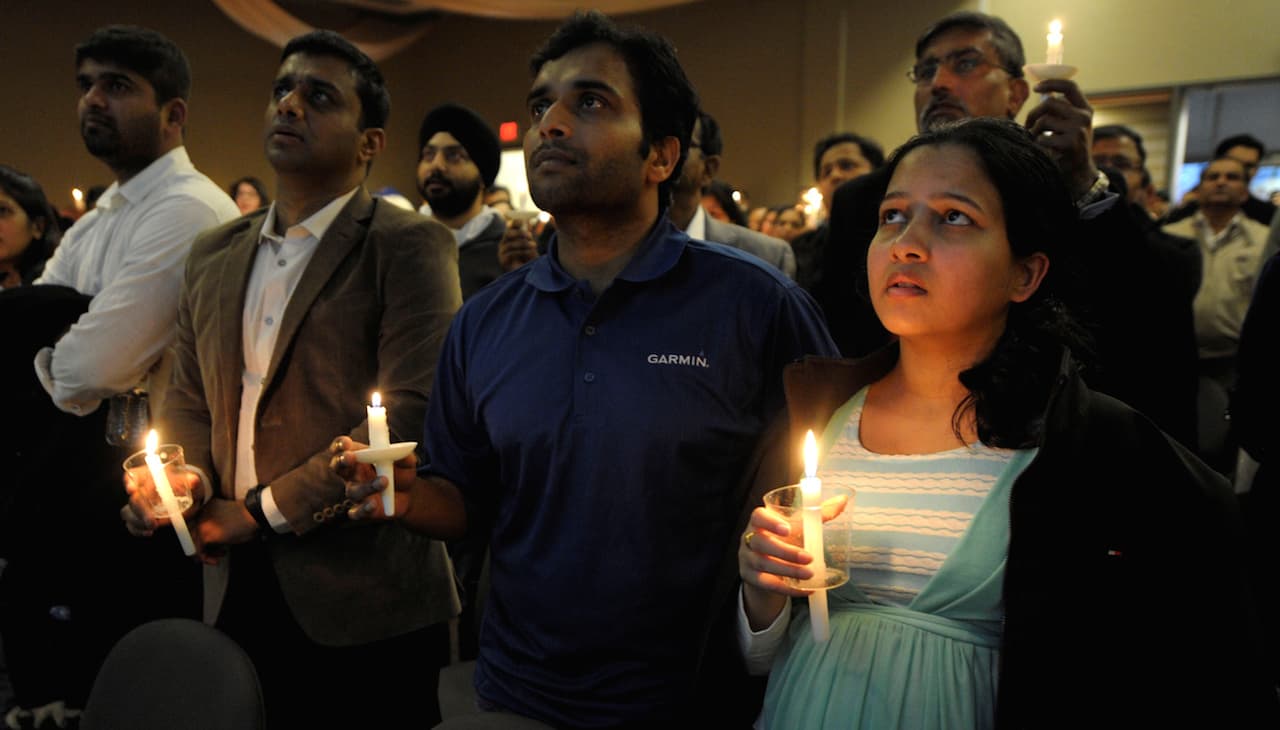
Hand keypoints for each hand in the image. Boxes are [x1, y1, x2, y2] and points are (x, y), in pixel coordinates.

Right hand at [121, 466, 202, 537]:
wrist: (186, 497)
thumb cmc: (183, 485)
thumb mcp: (188, 481)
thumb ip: (190, 480)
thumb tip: (193, 480)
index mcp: (149, 476)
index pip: (134, 475)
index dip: (130, 481)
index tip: (132, 489)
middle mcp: (140, 490)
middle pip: (132, 498)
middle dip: (140, 509)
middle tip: (151, 519)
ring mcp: (137, 505)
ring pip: (127, 512)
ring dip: (138, 521)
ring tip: (153, 526)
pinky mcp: (137, 517)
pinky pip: (130, 525)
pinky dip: (137, 530)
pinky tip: (148, 532)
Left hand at [192, 498, 257, 564]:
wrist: (255, 514)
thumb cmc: (249, 516)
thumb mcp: (229, 518)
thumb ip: (217, 525)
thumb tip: (213, 541)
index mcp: (207, 507)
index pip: (196, 526)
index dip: (204, 537)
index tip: (214, 543)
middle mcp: (200, 513)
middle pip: (192, 535)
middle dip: (204, 546)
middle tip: (216, 552)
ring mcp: (201, 523)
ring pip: (194, 543)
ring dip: (206, 553)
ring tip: (218, 556)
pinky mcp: (205, 534)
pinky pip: (199, 551)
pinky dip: (206, 558)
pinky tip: (216, 560)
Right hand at [329, 436, 418, 520]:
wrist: (409, 495)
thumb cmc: (401, 471)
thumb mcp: (406, 461)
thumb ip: (402, 454)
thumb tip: (397, 451)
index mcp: (358, 457)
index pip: (341, 448)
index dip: (341, 445)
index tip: (347, 442)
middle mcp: (352, 474)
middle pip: (338, 467)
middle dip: (341, 461)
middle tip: (350, 457)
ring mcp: (356, 493)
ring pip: (353, 491)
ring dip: (366, 486)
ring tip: (385, 481)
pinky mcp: (363, 510)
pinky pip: (357, 512)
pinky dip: (364, 509)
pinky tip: (374, 504)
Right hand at [497, 219, 537, 271]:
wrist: (526, 272)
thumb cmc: (528, 257)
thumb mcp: (530, 244)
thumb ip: (529, 234)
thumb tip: (532, 221)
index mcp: (510, 237)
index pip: (510, 226)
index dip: (516, 223)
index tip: (524, 222)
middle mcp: (504, 243)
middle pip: (508, 234)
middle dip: (520, 233)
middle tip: (530, 236)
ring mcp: (502, 252)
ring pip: (510, 244)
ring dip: (523, 244)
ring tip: (534, 246)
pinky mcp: (503, 260)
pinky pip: (511, 253)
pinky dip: (522, 251)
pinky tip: (529, 252)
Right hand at [739, 492, 851, 629]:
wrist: (764, 567)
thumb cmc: (782, 540)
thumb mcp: (796, 526)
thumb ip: (818, 514)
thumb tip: (843, 500)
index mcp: (760, 522)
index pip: (758, 517)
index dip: (771, 522)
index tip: (788, 529)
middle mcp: (749, 539)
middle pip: (761, 543)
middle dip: (786, 551)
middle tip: (809, 558)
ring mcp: (747, 559)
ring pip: (763, 564)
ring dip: (788, 570)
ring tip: (809, 574)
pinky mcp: (750, 578)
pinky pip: (766, 584)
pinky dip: (787, 588)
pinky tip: (804, 589)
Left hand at [1025, 78, 1097, 199]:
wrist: (1079, 173)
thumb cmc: (1068, 146)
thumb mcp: (1070, 124)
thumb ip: (1060, 110)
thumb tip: (1041, 92)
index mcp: (1085, 109)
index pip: (1070, 87)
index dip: (1051, 83)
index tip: (1036, 88)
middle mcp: (1084, 117)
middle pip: (1050, 102)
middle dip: (1034, 113)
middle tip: (1029, 126)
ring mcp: (1078, 130)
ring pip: (1044, 120)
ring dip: (1034, 131)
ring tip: (1039, 140)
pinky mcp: (1069, 143)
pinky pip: (1042, 137)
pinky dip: (1038, 144)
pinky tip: (1045, 150)